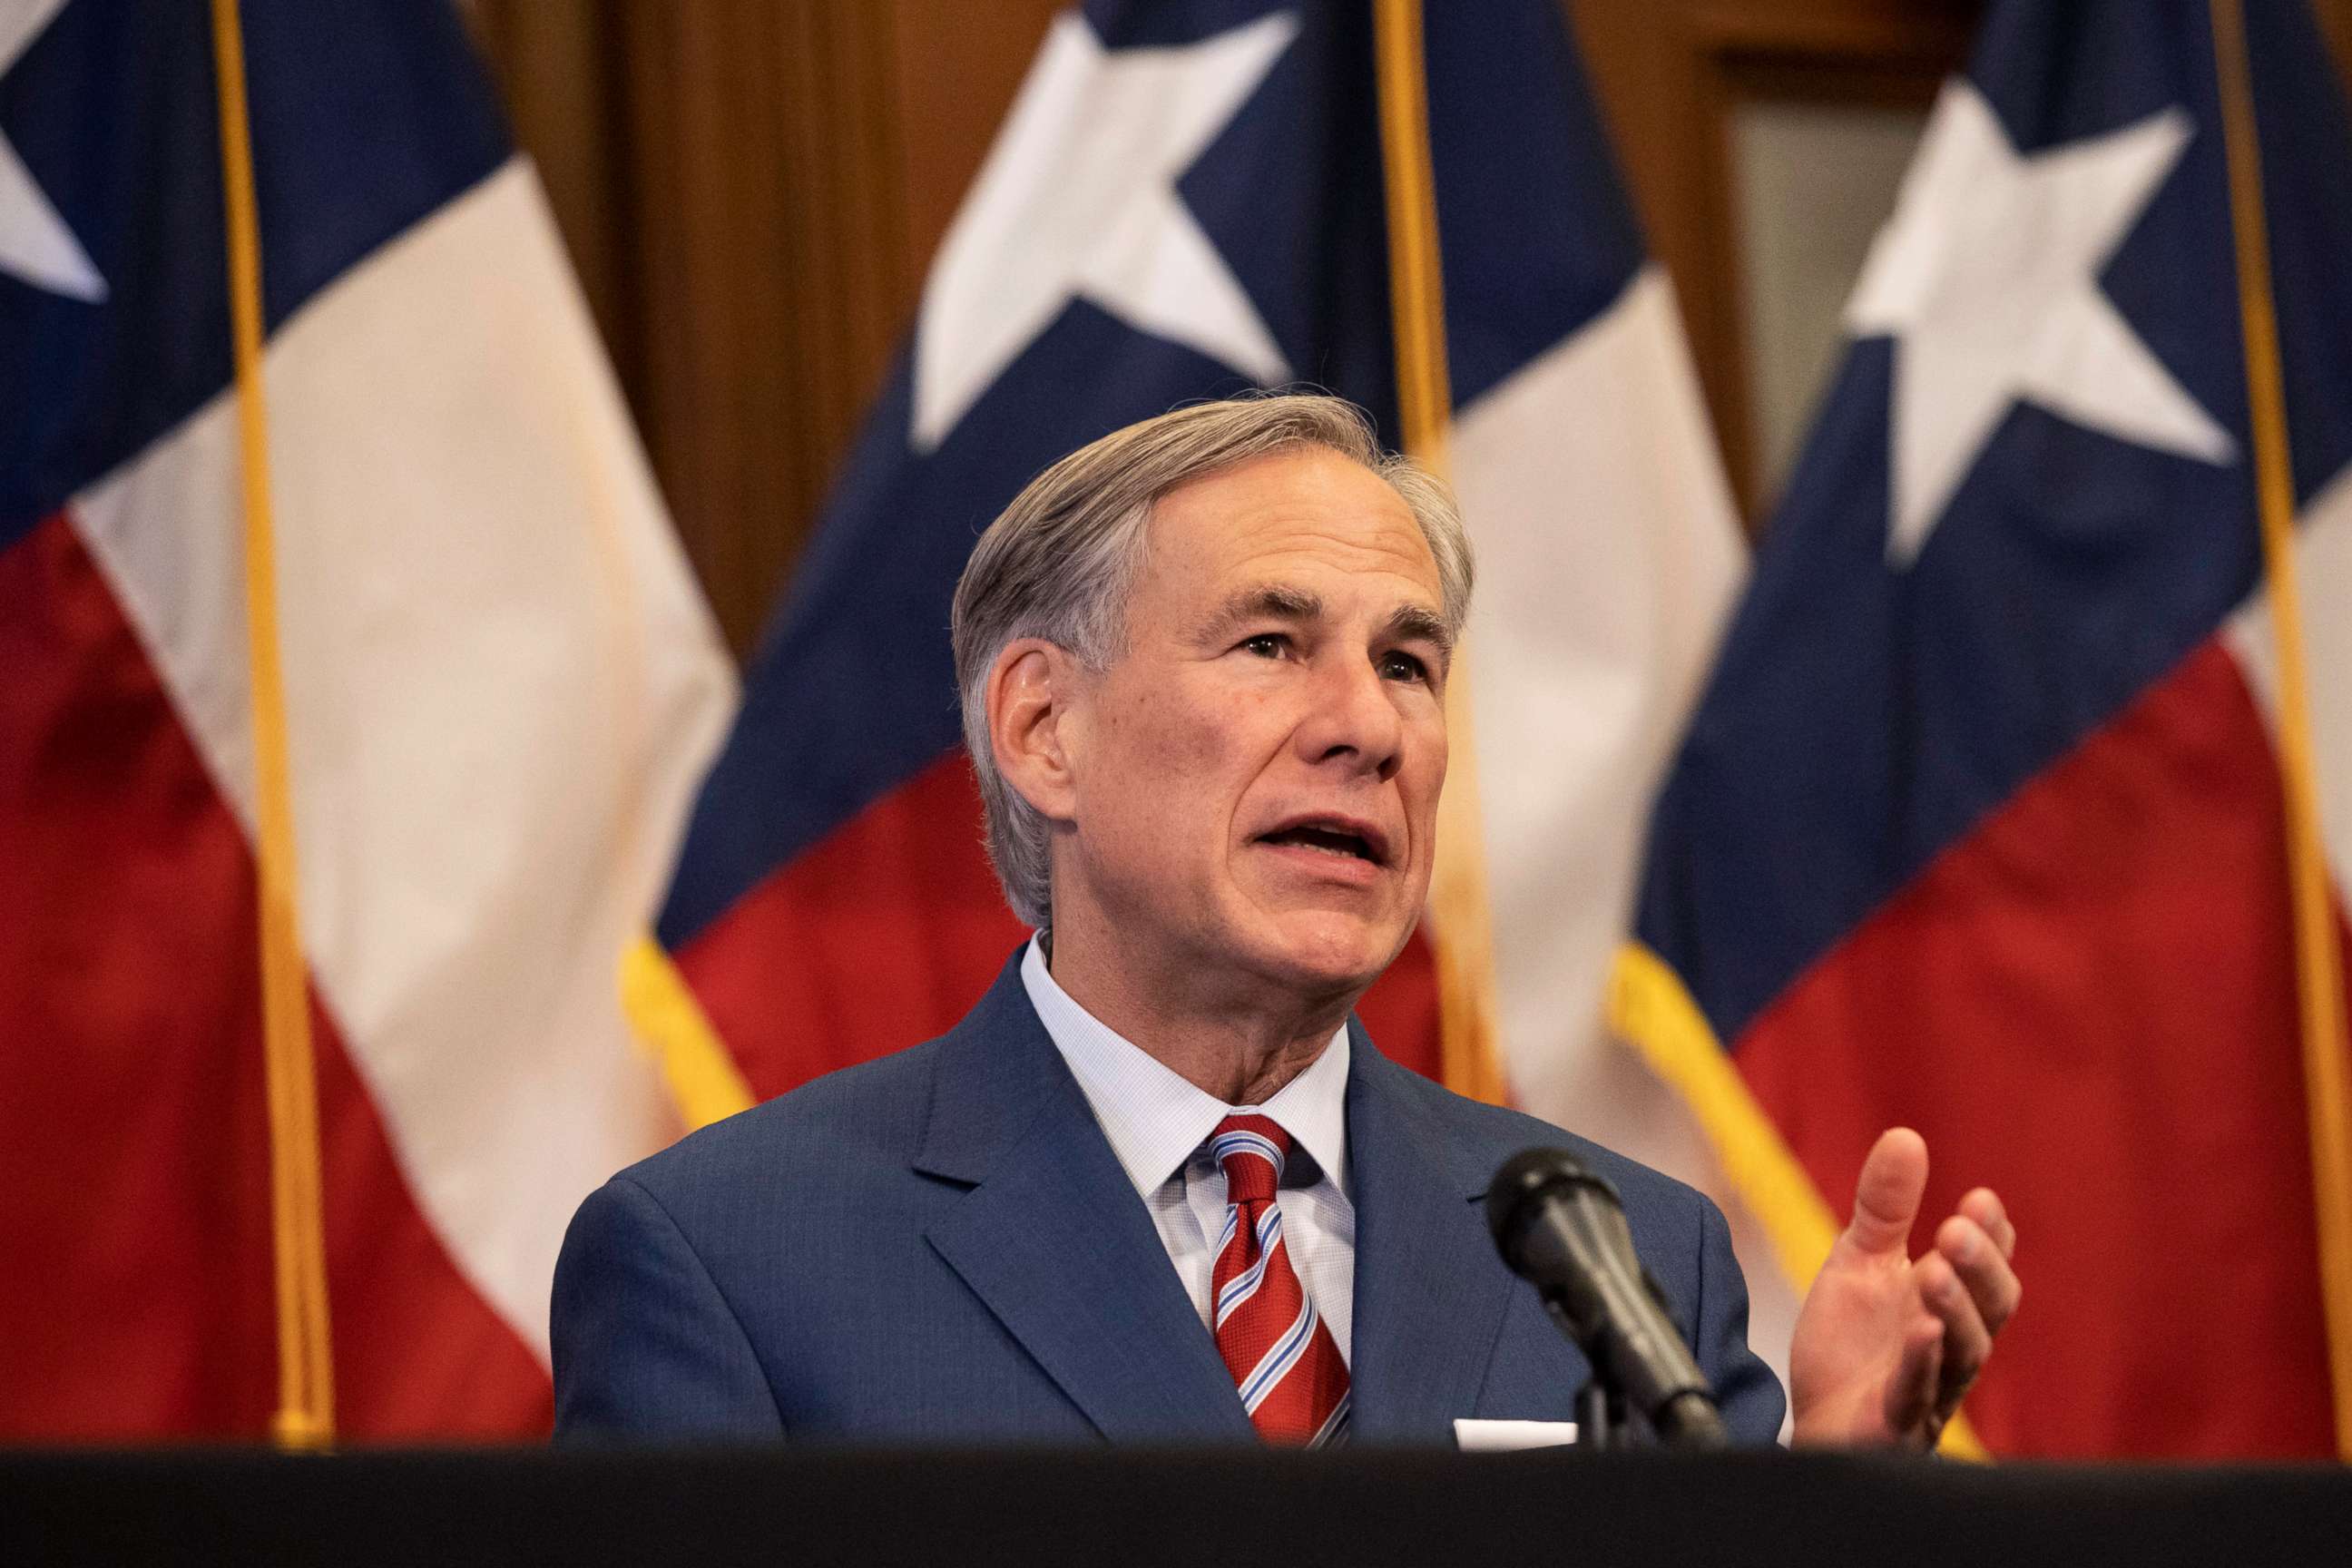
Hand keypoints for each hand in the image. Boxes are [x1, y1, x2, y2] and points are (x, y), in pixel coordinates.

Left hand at [1787, 1128, 2018, 1448]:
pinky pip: (1917, 1395)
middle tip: (1958, 1227)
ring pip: (1962, 1353)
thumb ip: (1885, 1207)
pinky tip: (1920, 1331)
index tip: (1981, 1200)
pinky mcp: (1897, 1424)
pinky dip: (1921, 1363)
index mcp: (1951, 1304)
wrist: (1816, 1417)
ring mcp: (1931, 1389)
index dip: (1992, 1238)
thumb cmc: (1852, 1344)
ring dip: (1953, 1309)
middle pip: (1990, 1309)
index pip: (1987, 1268)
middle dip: (1979, 1267)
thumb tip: (1905, 1135)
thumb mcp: (1861, 1261)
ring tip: (1934, 1268)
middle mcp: (1954, 1347)